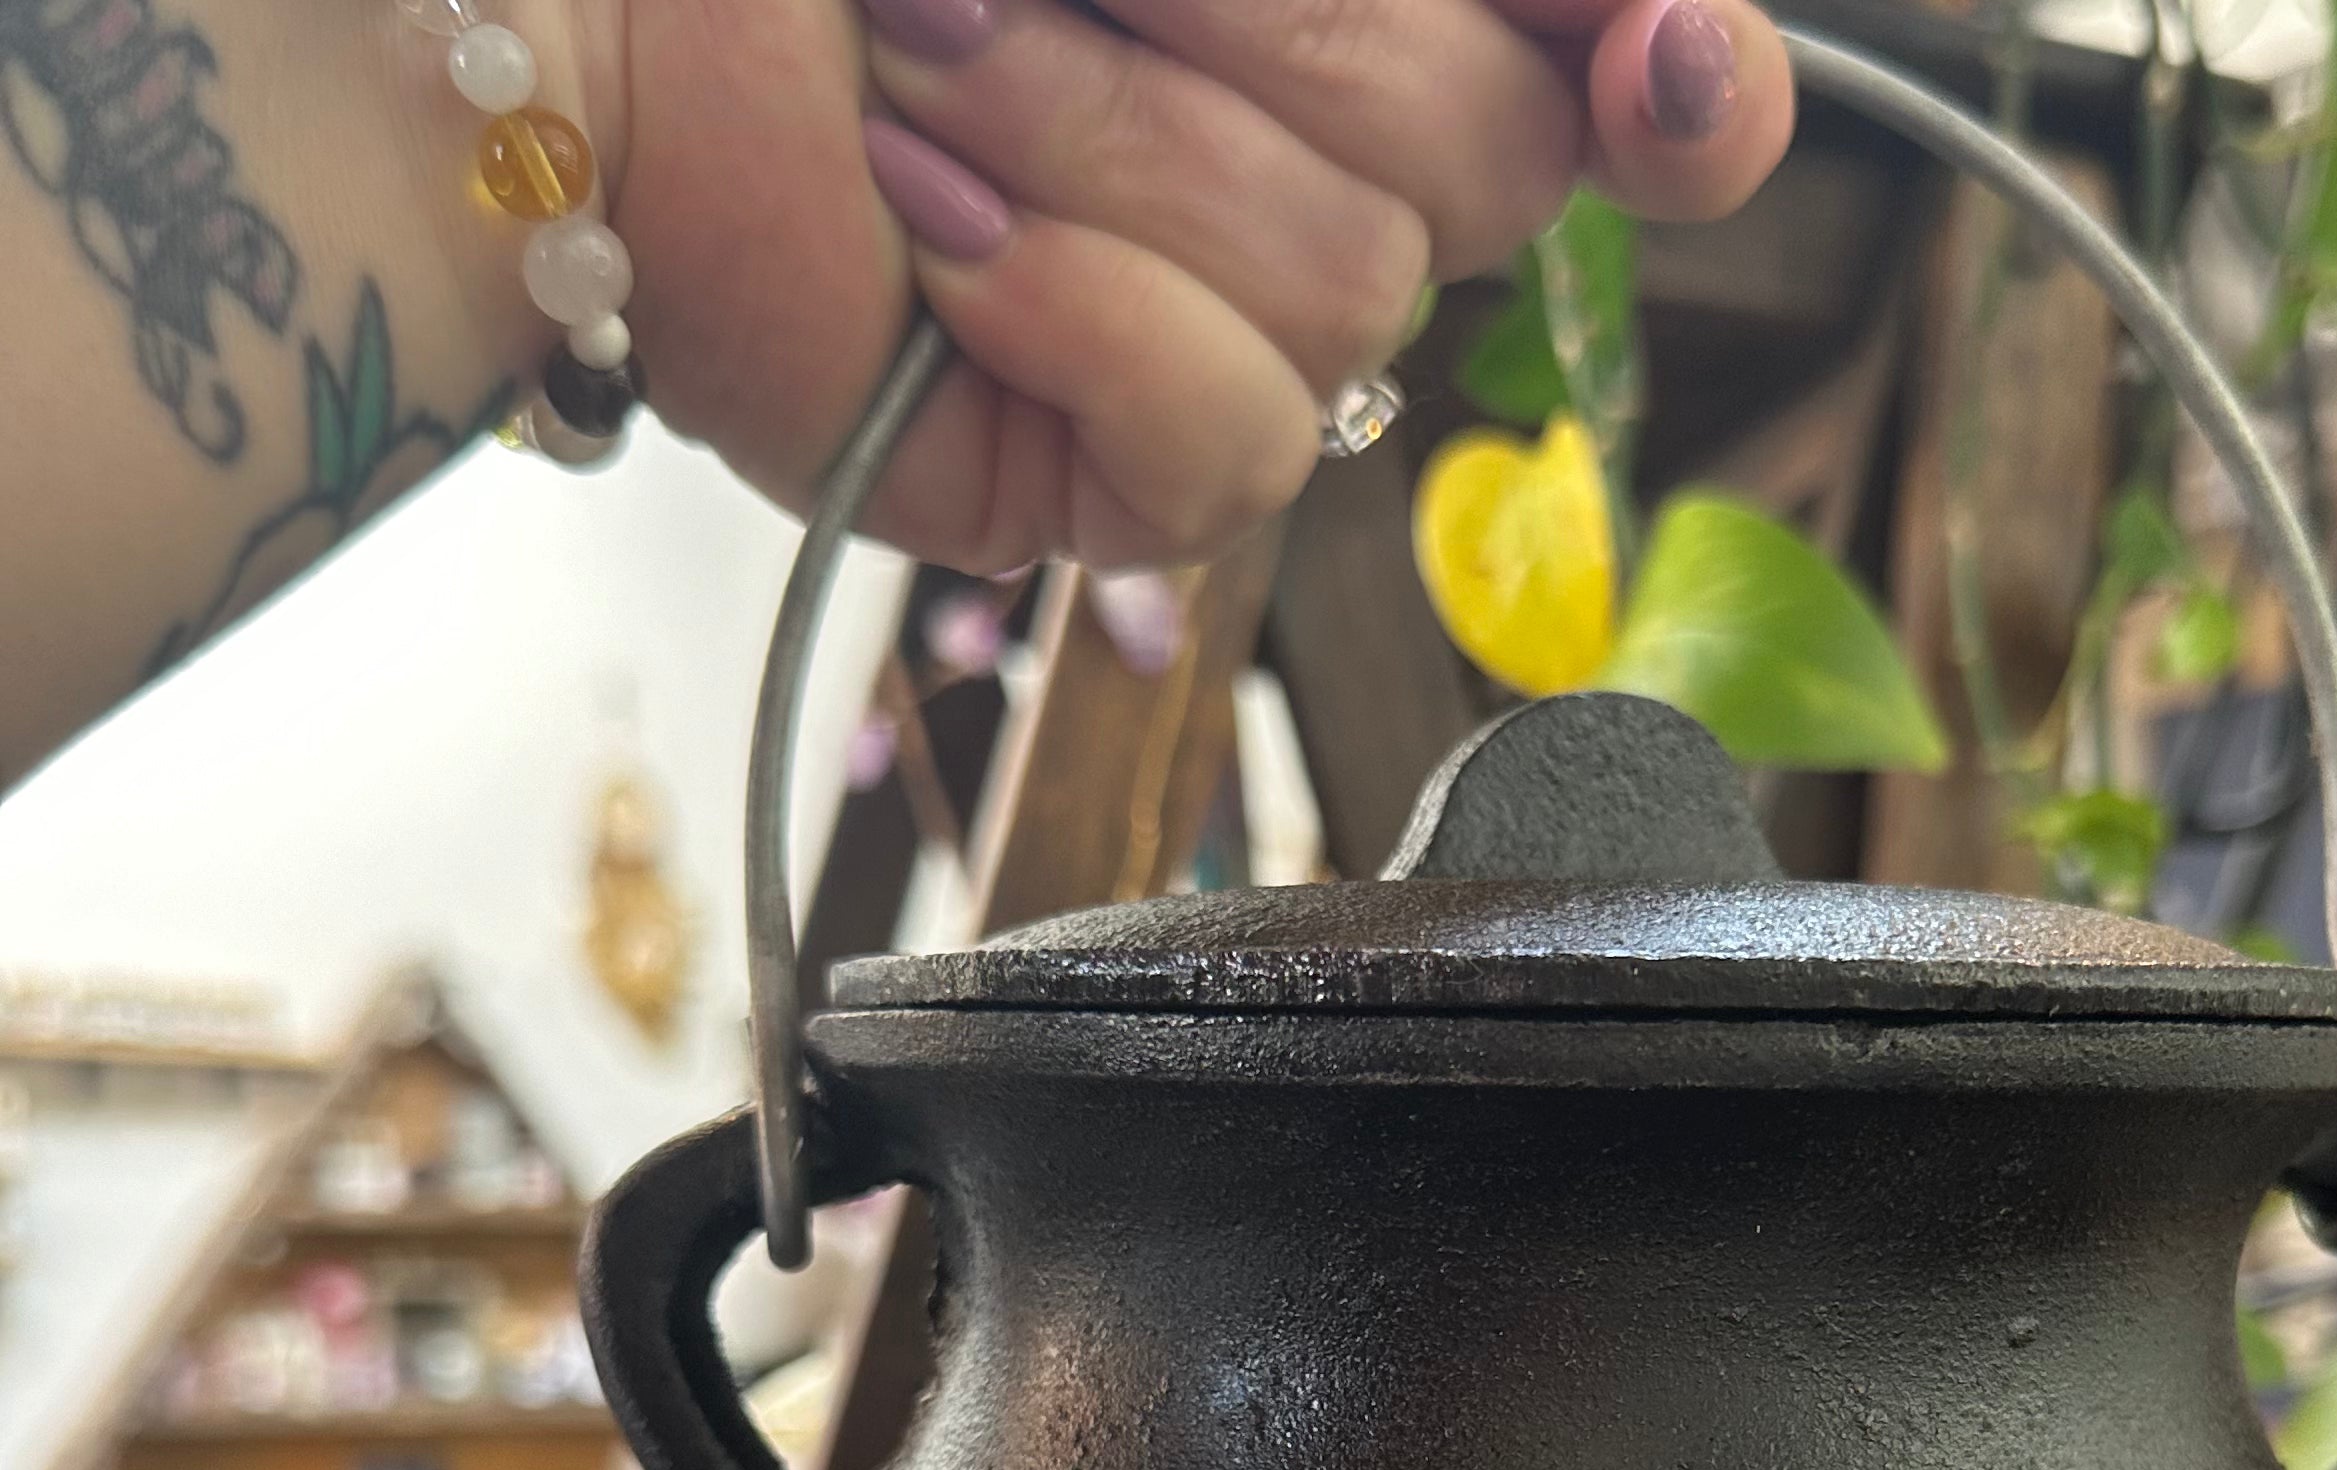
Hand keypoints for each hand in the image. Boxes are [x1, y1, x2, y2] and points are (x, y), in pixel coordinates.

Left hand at [551, 0, 1795, 573]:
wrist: (575, 7)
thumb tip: (1650, 18)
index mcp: (1351, 16)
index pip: (1621, 88)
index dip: (1689, 86)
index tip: (1658, 59)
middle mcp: (1321, 177)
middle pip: (1492, 159)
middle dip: (1270, 29)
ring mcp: (1223, 344)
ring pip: (1349, 291)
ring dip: (1108, 138)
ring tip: (920, 67)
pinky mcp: (1110, 484)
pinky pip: (1229, 446)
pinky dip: (1074, 310)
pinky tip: (930, 233)